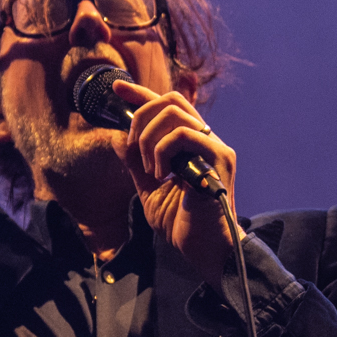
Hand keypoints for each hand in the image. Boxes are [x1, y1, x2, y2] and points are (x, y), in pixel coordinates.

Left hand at [109, 78, 240, 277]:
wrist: (204, 249)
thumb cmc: (182, 223)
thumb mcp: (148, 189)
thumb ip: (135, 164)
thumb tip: (117, 138)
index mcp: (190, 145)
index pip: (166, 107)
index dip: (140, 93)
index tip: (116, 86)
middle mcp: (205, 140)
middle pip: (170, 100)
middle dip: (141, 116)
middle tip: (133, 147)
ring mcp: (215, 147)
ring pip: (174, 114)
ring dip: (150, 138)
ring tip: (151, 169)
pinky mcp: (220, 158)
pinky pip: (183, 135)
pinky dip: (162, 151)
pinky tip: (162, 174)